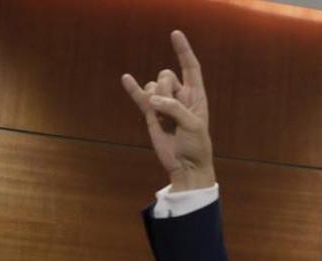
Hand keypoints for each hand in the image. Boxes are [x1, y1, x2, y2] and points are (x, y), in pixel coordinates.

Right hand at [121, 30, 214, 190]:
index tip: (175, 34)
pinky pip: (140, 97)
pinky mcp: (151, 114)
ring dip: (154, 98)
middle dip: (165, 89)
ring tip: (163, 119)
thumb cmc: (196, 146)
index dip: (183, 51)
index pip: (190, 68)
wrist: (186, 166)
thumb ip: (174, 109)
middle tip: (170, 111)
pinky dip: (132, 88)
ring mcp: (164, 104)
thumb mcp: (192, 126)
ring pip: (153, 86)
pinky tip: (126, 78)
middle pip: (166, 75)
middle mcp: (180, 97)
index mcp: (196, 96)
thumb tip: (153, 100)